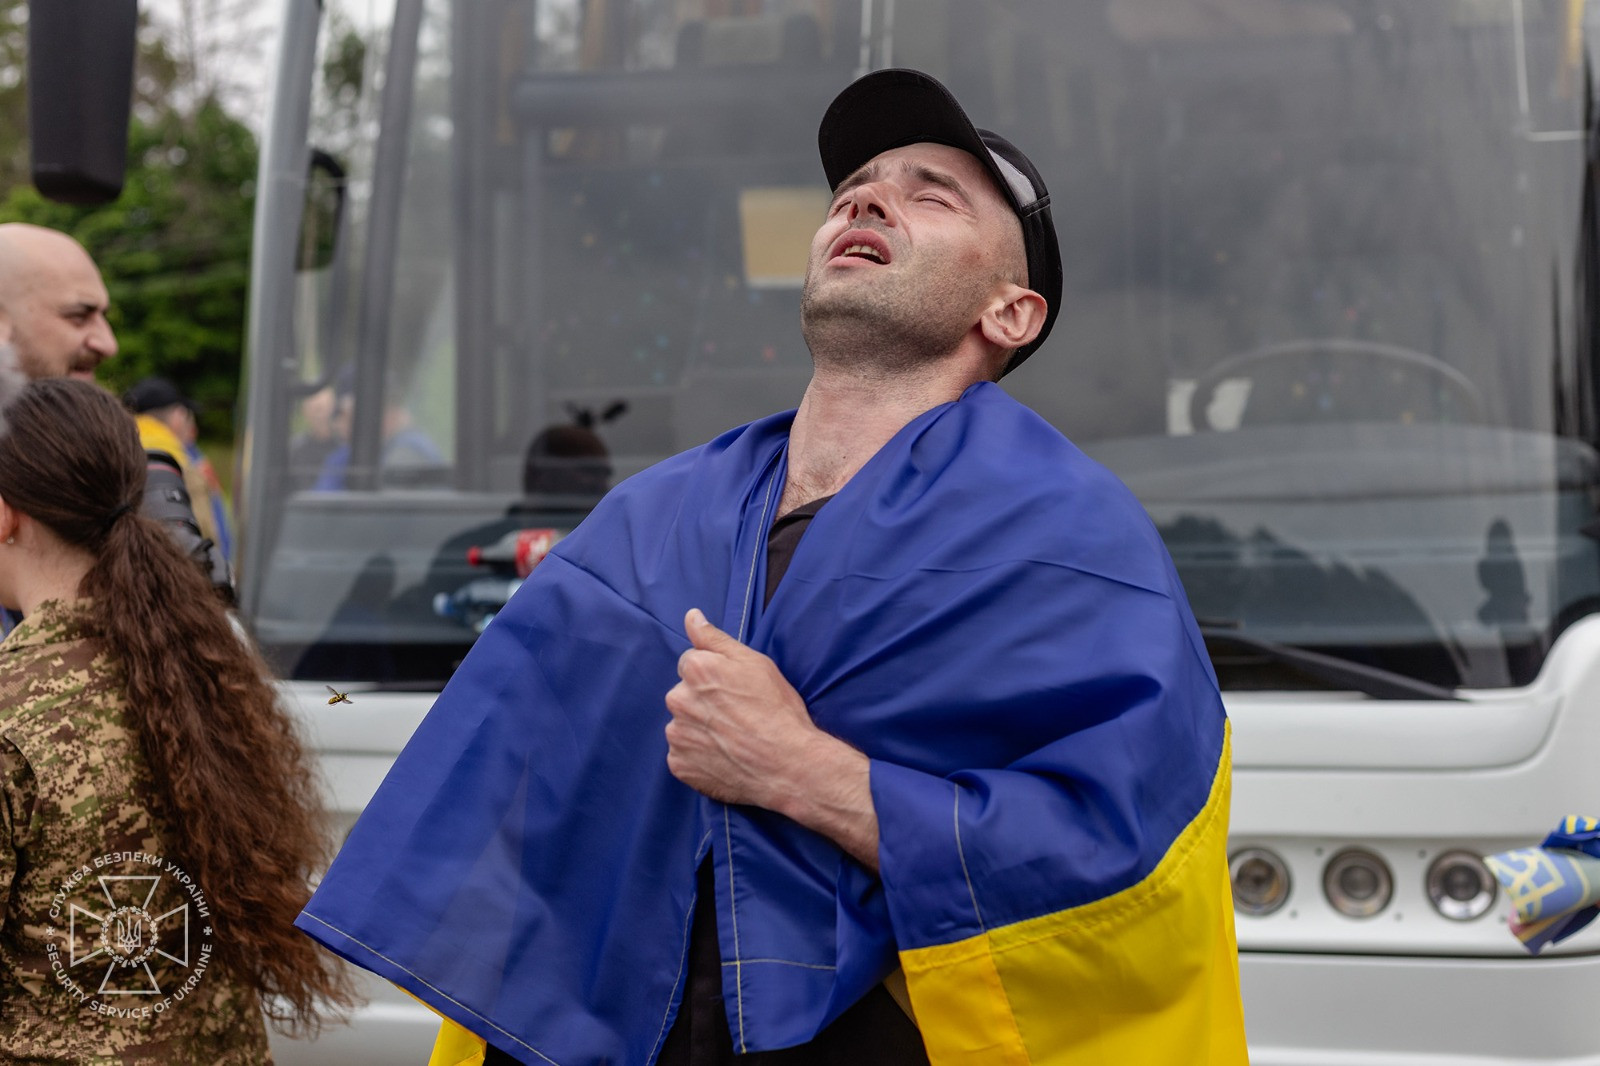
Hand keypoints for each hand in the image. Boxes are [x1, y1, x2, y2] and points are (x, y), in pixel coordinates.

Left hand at [665, 609, 879, 868]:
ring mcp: (677, 735)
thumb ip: (715, 638)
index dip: (715, 675)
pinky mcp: (679, 765)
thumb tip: (691, 616)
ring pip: (683, 725)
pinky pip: (683, 755)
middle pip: (684, 694)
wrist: (787, 764)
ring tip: (731, 739)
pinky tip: (723, 756)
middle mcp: (678, 700)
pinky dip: (698, 756)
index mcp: (695, 670)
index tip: (735, 690)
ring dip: (700, 729)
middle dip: (703, 701)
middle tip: (736, 715)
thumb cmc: (776, 709)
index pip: (692, 663)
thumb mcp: (754, 662)